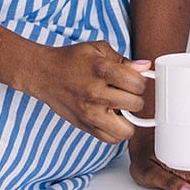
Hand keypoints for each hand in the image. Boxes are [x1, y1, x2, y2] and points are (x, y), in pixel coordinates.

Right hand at [25, 41, 148, 143]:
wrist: (44, 73)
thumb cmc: (72, 60)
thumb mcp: (98, 50)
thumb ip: (124, 60)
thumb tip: (145, 67)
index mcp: (102, 70)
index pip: (138, 84)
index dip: (141, 81)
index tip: (134, 79)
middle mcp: (96, 94)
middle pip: (135, 105)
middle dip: (136, 98)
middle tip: (127, 92)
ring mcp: (90, 113)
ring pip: (127, 129)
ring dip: (129, 119)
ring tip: (121, 108)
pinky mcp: (85, 126)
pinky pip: (111, 139)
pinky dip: (116, 131)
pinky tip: (112, 117)